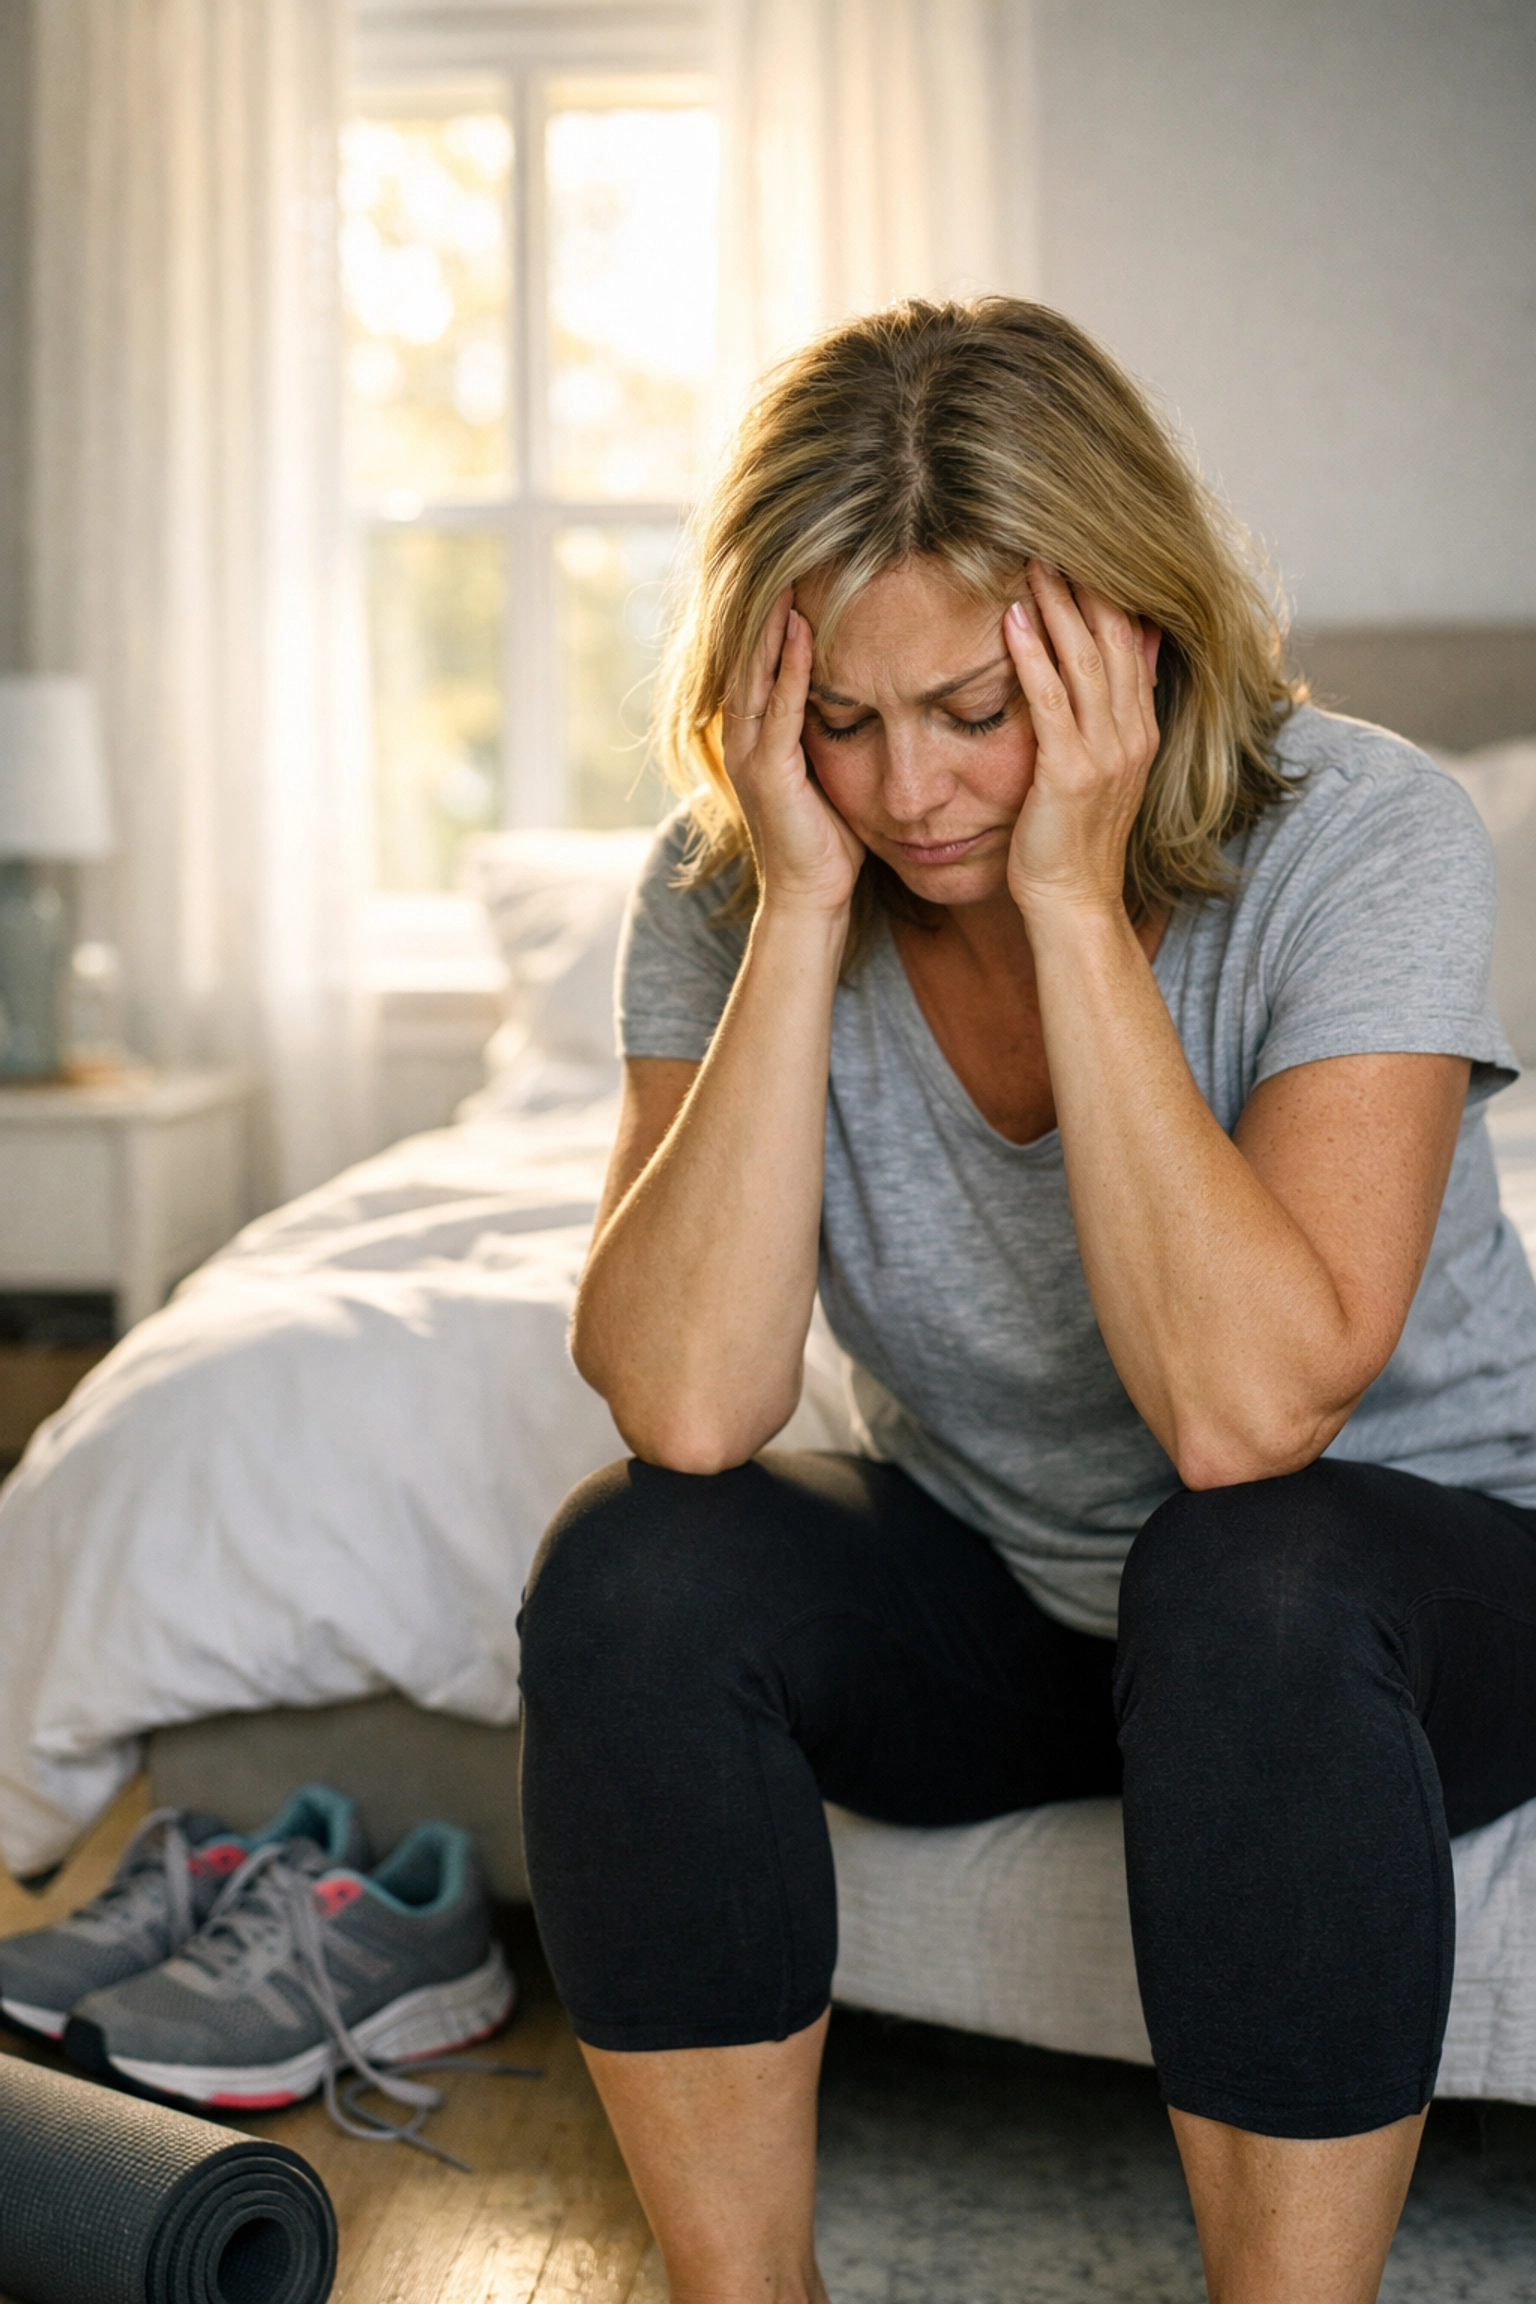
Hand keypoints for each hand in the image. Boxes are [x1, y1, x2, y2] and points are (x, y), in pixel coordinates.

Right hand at [723, 589, 863, 916]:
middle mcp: (743, 737)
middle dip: (765, 604)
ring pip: (757, 672)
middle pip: (750, 655)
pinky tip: (800, 630)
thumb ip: (838, 732)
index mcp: (757, 735)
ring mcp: (750, 753)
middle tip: (785, 549)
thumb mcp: (833, 773)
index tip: (796, 568)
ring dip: (771, 622)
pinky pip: (778, 708)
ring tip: (788, 572)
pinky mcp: (767, 772)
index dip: (772, 615)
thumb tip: (869, 695)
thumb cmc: (828, 842)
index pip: (761, 662)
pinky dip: (788, 667)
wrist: (810, 898)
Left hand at [1002, 562, 1160, 920]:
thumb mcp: (1103, 769)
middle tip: (1056, 531)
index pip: (1131, 641)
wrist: (1074, 902)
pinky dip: (1033, 657)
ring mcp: (1105, 752)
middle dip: (1087, 583)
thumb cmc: (1073, 840)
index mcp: (1139, 729)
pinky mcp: (1070, 772)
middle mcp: (1131, 733)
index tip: (1084, 548)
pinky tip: (1014, 619)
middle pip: (1114, 638)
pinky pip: (1051, 701)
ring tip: (1034, 557)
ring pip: (1085, 659)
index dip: (1110, 591)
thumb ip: (1116, 712)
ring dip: (1059, 605)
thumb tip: (1133, 651)